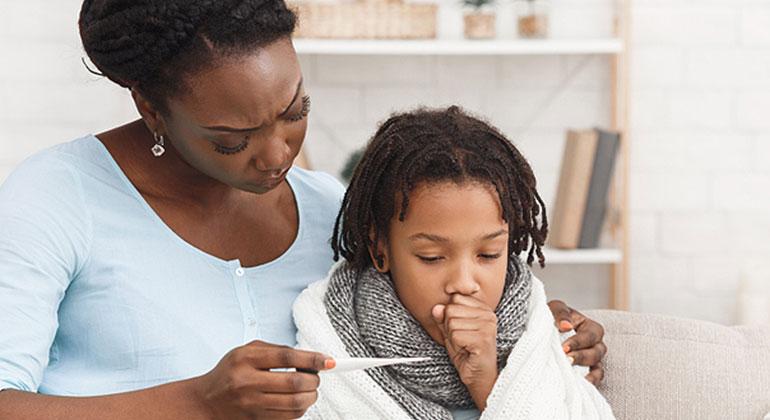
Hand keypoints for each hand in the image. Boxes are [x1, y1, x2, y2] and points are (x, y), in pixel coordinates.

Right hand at [192, 340, 333, 419]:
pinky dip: (301, 409)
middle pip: (295, 382)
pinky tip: (299, 400)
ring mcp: (251, 404)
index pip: (287, 357)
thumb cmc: (230, 371)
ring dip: (311, 395)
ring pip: (295, 403)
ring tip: (310, 389)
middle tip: (317, 376)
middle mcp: (247, 382)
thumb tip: (311, 358)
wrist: (206, 400)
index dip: (312, 358)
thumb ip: (277, 351)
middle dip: (315, 379)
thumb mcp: (246, 351)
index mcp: (246, 359)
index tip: (328, 361)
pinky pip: (289, 417)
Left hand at [432, 294, 497, 410]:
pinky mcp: (483, 339)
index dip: (451, 316)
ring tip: (465, 345)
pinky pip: (455, 335)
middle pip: (451, 309)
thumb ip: (442, 318)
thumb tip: (436, 307)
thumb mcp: (450, 332)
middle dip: (450, 327)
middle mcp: (488, 314)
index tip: (462, 329)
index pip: (455, 298)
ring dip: (453, 338)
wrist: (478, 376)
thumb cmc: (466, 352)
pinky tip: (466, 350)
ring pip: (451, 322)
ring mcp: (487, 326)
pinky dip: (456, 345)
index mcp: (483, 308)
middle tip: (463, 340)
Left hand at [547, 300, 606, 385]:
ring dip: (588, 373)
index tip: (564, 347)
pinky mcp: (586, 371)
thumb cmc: (553, 317)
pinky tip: (580, 385)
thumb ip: (561, 313)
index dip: (578, 342)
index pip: (590, 335)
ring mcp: (592, 359)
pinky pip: (594, 379)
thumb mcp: (555, 308)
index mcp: (591, 327)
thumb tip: (566, 325)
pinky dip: (590, 383)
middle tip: (566, 359)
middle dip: (581, 356)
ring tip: (573, 375)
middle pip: (597, 352)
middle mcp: (595, 344)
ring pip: (598, 368)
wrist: (543, 330)